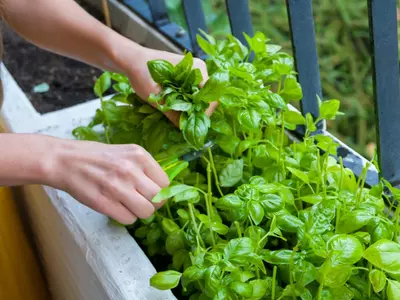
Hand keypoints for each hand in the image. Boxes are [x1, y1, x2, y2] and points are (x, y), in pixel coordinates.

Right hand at [48, 139, 168, 224]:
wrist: (65, 160)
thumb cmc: (97, 157)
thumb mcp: (126, 153)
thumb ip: (144, 168)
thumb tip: (162, 189)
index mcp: (139, 156)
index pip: (165, 183)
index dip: (160, 190)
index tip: (151, 192)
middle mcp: (131, 170)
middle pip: (158, 199)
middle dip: (152, 204)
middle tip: (142, 201)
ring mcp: (117, 187)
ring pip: (146, 212)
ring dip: (140, 212)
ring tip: (129, 204)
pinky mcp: (104, 203)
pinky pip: (129, 219)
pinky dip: (125, 217)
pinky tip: (117, 207)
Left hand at [123, 46, 217, 125]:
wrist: (130, 60)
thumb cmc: (141, 72)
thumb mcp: (156, 96)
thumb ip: (172, 113)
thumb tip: (184, 130)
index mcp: (197, 69)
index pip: (210, 97)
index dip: (203, 113)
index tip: (190, 123)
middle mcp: (199, 70)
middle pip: (206, 98)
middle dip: (196, 113)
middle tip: (183, 124)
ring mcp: (193, 74)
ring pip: (198, 98)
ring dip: (189, 109)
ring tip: (177, 118)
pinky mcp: (186, 78)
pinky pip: (191, 95)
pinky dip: (184, 104)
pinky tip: (174, 110)